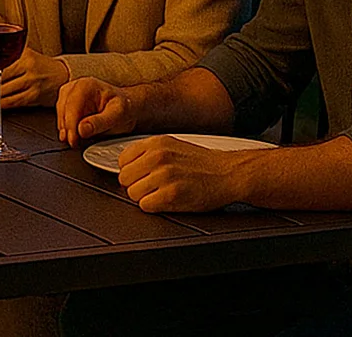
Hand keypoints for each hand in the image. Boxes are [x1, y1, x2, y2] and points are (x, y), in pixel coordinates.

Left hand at [0, 47, 69, 107]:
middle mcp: (29, 68)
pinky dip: (4, 103)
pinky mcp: (35, 96)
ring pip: (7, 91)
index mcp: (25, 55)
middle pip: (2, 78)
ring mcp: (33, 83)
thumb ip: (10, 59)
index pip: (2, 64)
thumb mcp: (26, 55)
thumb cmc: (42, 65)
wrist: (63, 75)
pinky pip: (15, 101)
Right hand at [56, 76, 137, 147]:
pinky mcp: (67, 103)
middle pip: (63, 110)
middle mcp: (75, 87)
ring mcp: (69, 95)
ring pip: (60, 115)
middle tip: (76, 144)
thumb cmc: (123, 108)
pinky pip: (62, 118)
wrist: (126, 107)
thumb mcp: (118, 115)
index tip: (74, 140)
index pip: (72, 106)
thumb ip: (100, 122)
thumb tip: (81, 130)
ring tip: (78, 140)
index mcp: (86, 85)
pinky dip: (67, 128)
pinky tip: (75, 135)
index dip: (71, 125)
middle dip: (68, 129)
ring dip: (66, 129)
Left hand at [116, 135, 251, 212]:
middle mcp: (157, 157)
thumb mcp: (172, 146)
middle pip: (124, 178)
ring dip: (145, 198)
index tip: (140, 177)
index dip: (131, 172)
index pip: (122, 160)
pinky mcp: (172, 195)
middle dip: (135, 186)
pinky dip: (154, 207)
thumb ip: (148, 153)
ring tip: (162, 194)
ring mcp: (164, 175)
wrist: (229, 173)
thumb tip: (128, 166)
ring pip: (132, 194)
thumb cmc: (203, 163)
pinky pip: (145, 206)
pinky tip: (167, 201)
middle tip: (152, 188)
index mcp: (155, 143)